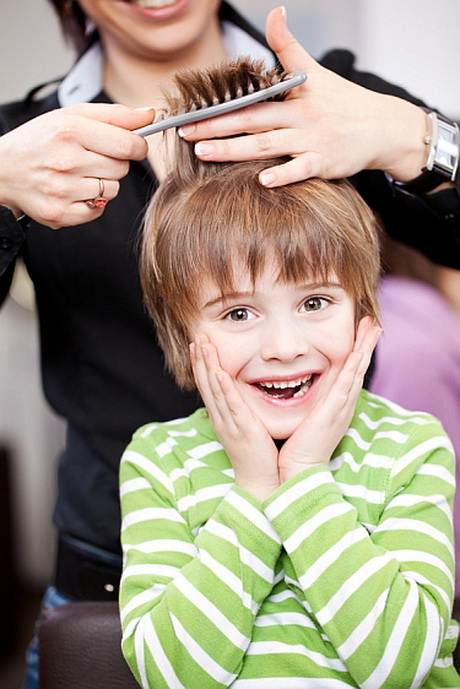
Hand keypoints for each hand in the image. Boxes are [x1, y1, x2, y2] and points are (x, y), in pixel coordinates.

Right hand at [0, 103, 153, 226]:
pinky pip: (98, 211)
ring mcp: (62, 190)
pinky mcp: (60, 213)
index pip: (128, 144)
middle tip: (92, 158)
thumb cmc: (40, 141)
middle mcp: (65, 161)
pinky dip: (91, 203)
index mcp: (70, 131)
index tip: (133, 146)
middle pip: (122, 168)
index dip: (138, 146)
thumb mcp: (72, 116)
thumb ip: (114, 115)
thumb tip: (149, 114)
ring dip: (103, 183)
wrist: (3, 170)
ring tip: (79, 174)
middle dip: (114, 163)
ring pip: (112, 190)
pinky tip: (73, 191)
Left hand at [180, 7, 427, 185]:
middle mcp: (300, 116)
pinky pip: (301, 169)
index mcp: (293, 95)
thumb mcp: (317, 70)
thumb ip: (288, 45)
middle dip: (216, 126)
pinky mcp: (325, 162)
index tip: (190, 109)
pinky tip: (262, 181)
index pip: (251, 97)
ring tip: (204, 153)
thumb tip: (275, 12)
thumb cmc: (345, 102)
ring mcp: (312, 140)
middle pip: (251, 120)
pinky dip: (284, 175)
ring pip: (267, 145)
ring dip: (235, 149)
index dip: (220, 103)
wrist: (383, 127)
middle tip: (185, 133)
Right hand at [191, 334, 279, 500]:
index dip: (201, 364)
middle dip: (200, 359)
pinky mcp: (242, 429)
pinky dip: (223, 388)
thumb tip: (241, 396)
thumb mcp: (245, 429)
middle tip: (197, 336)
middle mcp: (221, 418)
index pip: (208, 386)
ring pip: (214, 390)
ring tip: (202, 346)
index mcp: (222, 417)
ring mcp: (229, 423)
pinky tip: (219, 373)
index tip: (199, 344)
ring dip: (207, 366)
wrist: (260, 483)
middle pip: (206, 383)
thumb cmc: (257, 456)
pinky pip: (231, 405)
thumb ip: (241, 411)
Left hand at [278, 317, 381, 481]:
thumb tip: (302, 390)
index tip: (363, 333)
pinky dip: (353, 370)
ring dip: (365, 350)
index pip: (351, 373)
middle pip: (359, 369)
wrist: (300, 470)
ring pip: (356, 373)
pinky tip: (358, 355)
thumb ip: (311, 404)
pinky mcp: (332, 414)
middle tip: (374, 324)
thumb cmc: (300, 447)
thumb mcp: (309, 419)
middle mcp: (343, 405)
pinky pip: (345, 388)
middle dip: (367, 345)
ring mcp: (340, 409)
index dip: (359, 352)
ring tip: (373, 330)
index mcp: (338, 406)